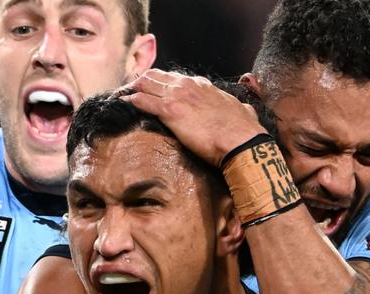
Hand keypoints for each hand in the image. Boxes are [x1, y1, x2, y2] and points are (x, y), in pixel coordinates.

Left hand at [120, 69, 265, 166]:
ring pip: (146, 84)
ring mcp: (177, 95)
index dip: (162, 83)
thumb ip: (241, 108)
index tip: (155, 90)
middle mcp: (188, 85)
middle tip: (131, 92)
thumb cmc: (243, 130)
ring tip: (123, 97)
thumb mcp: (244, 112)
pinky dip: (131, 101)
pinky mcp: (170, 110)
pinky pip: (143, 101)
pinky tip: (124, 103)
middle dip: (141, 82)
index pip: (176, 78)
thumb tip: (246, 110)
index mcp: (203, 86)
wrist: (240, 141)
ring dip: (133, 89)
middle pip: (156, 76)